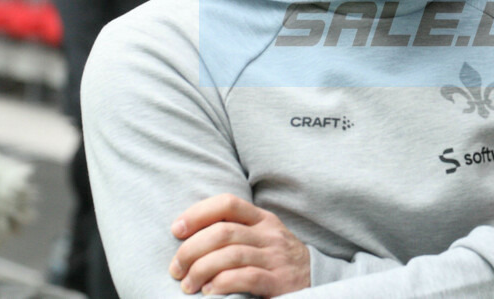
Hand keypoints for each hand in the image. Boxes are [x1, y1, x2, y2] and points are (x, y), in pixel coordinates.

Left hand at [169, 194, 309, 296]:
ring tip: (188, 285)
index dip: (198, 213)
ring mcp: (276, 257)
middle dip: (191, 250)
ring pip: (231, 255)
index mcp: (262, 219)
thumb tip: (186, 235)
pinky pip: (247, 277)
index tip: (176, 229)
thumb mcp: (262, 237)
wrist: (316, 280)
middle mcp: (269, 234)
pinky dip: (223, 284)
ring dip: (202, 270)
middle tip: (176, 268)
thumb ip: (235, 230)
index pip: (228, 203)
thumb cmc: (276, 259)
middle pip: (223, 232)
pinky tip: (210, 292)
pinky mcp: (280, 282)